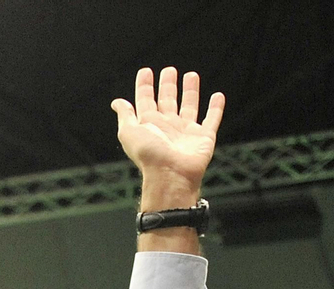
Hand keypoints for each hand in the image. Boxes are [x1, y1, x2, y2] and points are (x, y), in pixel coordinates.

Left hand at [112, 67, 222, 200]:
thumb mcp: (129, 132)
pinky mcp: (204, 137)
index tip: (145, 71)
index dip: (145, 86)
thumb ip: (125, 115)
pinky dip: (216, 108)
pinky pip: (212, 119)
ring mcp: (186, 131)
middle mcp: (168, 126)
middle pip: (167, 100)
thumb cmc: (148, 154)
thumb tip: (116, 102)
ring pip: (189, 106)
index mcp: (149, 124)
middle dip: (167, 85)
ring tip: (191, 75)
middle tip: (169, 70)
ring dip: (190, 91)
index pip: (146, 100)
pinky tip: (218, 96)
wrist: (170, 173)